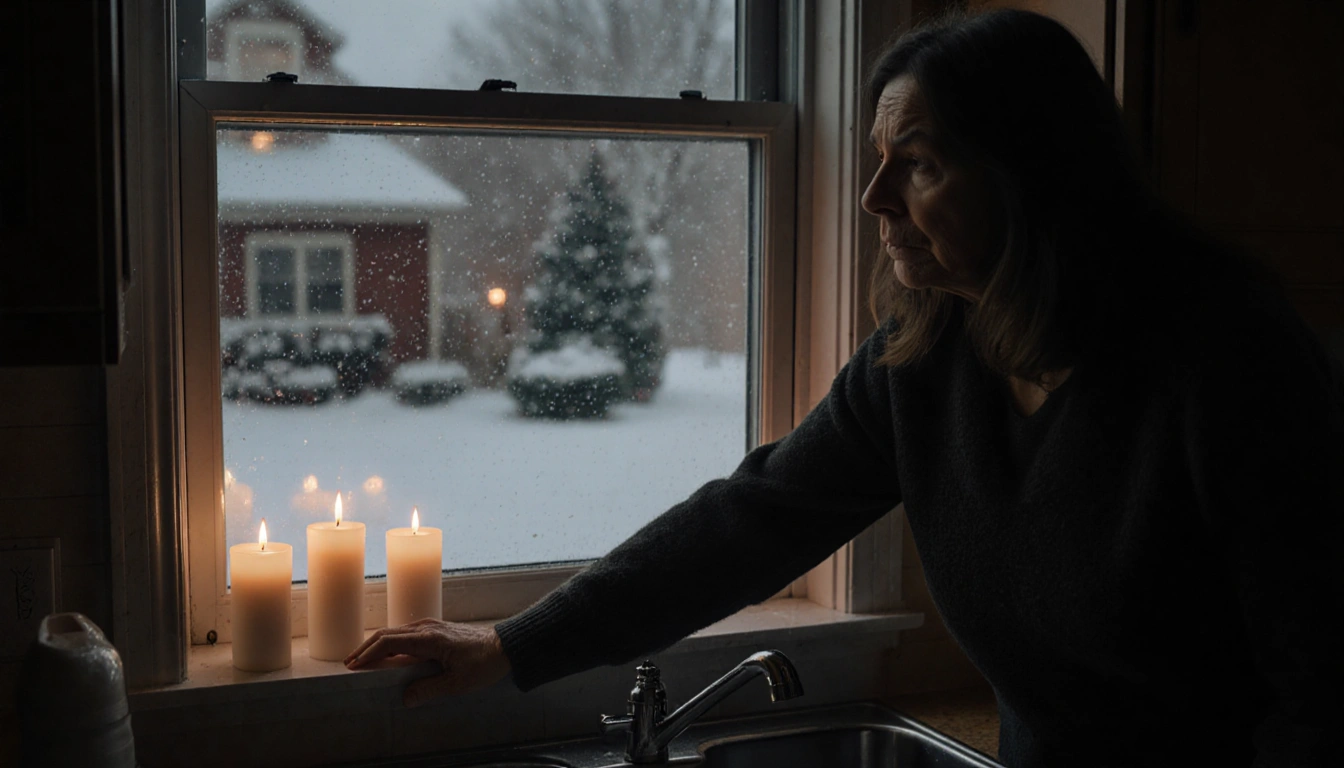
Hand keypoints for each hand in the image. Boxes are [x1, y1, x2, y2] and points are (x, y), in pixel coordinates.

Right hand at [344, 620, 510, 706]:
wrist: (505, 646)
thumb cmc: (484, 664)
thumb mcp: (458, 683)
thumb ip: (430, 690)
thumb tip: (405, 698)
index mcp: (429, 639)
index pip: (389, 642)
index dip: (369, 653)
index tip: (354, 665)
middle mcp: (427, 628)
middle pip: (387, 634)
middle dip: (366, 648)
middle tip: (349, 663)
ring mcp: (431, 626)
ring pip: (396, 632)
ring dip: (377, 645)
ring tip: (362, 659)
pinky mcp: (436, 629)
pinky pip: (406, 634)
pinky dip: (390, 643)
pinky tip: (387, 654)